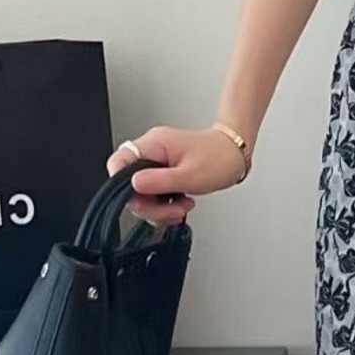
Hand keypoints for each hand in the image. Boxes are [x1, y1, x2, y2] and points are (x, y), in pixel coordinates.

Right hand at [105, 125, 247, 226]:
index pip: (118, 163)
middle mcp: (151, 152)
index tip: (141, 201)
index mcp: (153, 145)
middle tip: (171, 210)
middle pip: (129, 185)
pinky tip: (180, 204)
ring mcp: (156, 163)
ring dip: (160, 209)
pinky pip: (153, 195)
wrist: (235, 154)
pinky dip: (165, 206)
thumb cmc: (220, 158)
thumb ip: (160, 181)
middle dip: (150, 205)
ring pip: (141, 194)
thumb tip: (134, 185)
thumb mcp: (191, 175)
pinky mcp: (163, 173)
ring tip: (181, 207)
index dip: (122, 186)